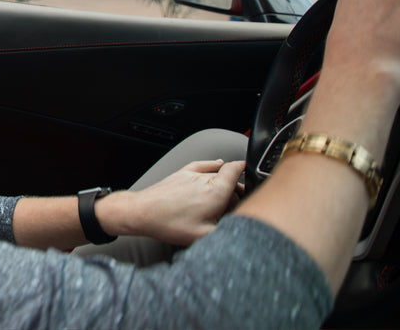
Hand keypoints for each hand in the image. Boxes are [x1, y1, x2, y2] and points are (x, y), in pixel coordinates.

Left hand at [98, 159, 244, 246]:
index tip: (256, 177)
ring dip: (226, 181)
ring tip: (231, 193)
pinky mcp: (181, 173)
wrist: (142, 212)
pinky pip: (202, 165)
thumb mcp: (204, 236)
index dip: (249, 172)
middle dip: (239, 187)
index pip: (238, 171)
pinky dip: (213, 164)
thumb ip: (226, 233)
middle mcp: (206, 179)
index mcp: (216, 192)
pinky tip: (218, 163)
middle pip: (230, 178)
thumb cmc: (169, 223)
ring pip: (217, 173)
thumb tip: (241, 234)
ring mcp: (192, 174)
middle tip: (243, 201)